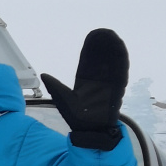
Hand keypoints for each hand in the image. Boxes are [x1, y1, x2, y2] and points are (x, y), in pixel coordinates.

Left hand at [40, 28, 128, 148]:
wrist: (92, 134)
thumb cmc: (79, 120)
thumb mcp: (64, 100)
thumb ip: (56, 87)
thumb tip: (44, 75)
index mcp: (86, 85)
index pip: (88, 65)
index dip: (90, 52)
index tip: (93, 37)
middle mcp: (99, 84)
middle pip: (102, 62)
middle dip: (103, 48)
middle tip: (103, 32)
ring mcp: (109, 87)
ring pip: (112, 65)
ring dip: (113, 51)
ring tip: (113, 36)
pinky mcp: (117, 91)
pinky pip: (120, 74)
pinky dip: (121, 62)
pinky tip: (120, 50)